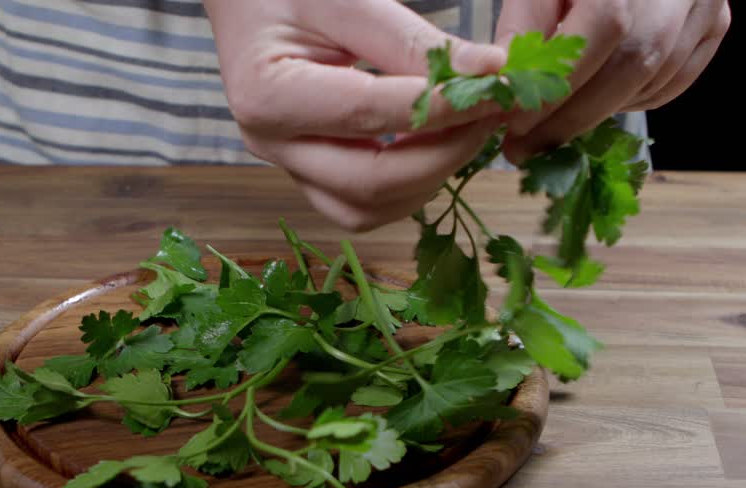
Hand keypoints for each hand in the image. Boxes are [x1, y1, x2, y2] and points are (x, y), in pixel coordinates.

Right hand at [203, 0, 508, 231]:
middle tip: (492, 113)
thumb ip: (413, 41)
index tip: (500, 87)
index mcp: (266, 96)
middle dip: (443, 155)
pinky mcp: (306, 172)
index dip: (443, 107)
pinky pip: (361, 204)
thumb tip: (490, 73)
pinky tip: (436, 142)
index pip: (369, 114)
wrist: (245, 1)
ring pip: (366, 210)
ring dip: (428, 178)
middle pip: (368, 184)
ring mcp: (285, 165)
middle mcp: (269, 144)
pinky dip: (408, 184)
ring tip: (467, 128)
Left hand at [498, 0, 730, 163]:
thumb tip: (503, 83)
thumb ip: (525, 23)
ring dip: (598, 111)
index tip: (515, 124)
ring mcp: (706, 5)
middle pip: (631, 66)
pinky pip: (674, 82)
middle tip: (525, 148)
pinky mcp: (717, 23)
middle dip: (572, 116)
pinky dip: (632, 101)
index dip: (559, 85)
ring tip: (553, 126)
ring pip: (653, 80)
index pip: (603, 31)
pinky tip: (600, 100)